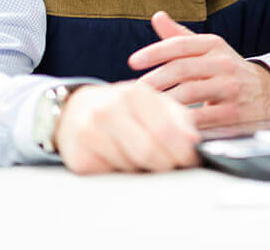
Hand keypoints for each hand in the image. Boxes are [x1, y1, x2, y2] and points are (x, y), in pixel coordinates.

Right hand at [54, 81, 200, 174]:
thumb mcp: (153, 104)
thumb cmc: (124, 109)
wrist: (76, 111)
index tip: (190, 160)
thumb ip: (179, 119)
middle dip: (167, 164)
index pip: (166, 130)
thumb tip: (193, 142)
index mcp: (134, 94)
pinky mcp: (79, 157)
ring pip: (131, 167)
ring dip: (144, 170)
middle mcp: (109, 110)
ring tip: (142, 158)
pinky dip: (123, 174)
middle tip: (172, 166)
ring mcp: (90, 133)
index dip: (183, 151)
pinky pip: (112, 176)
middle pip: (149, 151)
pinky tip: (121, 160)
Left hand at [129, 11, 269, 127]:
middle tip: (133, 91)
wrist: (265, 91)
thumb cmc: (226, 70)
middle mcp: (225, 63)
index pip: (181, 44)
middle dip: (153, 81)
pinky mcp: (234, 112)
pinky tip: (166, 123)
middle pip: (181, 69)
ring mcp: (231, 87)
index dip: (154, 52)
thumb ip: (180, 36)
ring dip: (163, 102)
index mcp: (215, 45)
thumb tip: (157, 17)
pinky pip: (201, 117)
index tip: (132, 62)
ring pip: (189, 93)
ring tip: (144, 107)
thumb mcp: (208, 49)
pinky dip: (180, 121)